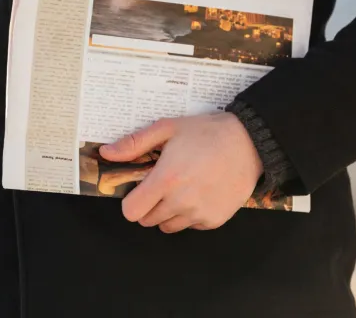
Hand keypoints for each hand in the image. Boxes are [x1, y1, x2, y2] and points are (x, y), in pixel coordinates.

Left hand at [99, 112, 262, 232]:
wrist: (249, 142)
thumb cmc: (206, 132)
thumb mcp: (167, 128)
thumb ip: (134, 143)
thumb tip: (105, 153)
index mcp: (165, 180)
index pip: (131, 212)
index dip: (132, 201)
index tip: (140, 189)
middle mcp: (180, 202)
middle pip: (148, 220)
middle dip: (149, 205)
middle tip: (163, 185)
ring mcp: (199, 214)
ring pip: (168, 226)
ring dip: (168, 212)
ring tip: (182, 188)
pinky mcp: (215, 220)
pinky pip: (191, 226)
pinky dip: (190, 215)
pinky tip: (199, 193)